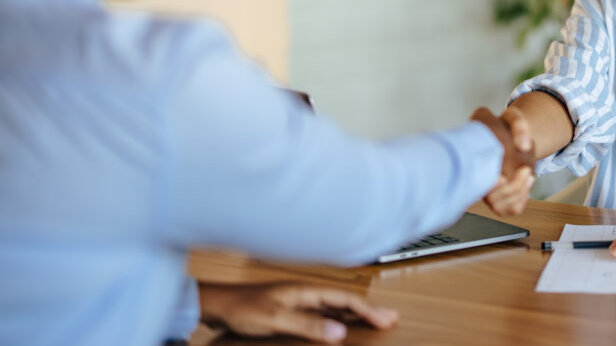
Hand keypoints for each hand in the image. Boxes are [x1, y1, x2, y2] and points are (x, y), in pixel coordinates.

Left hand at [198, 281, 397, 343]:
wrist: (217, 305)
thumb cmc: (242, 308)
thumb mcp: (276, 319)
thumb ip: (308, 325)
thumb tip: (339, 332)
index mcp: (306, 290)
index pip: (346, 299)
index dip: (368, 310)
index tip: (386, 319)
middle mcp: (306, 293)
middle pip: (346, 301)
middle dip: (369, 309)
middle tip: (391, 318)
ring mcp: (299, 301)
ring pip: (336, 307)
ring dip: (357, 313)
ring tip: (375, 320)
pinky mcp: (292, 310)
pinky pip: (325, 313)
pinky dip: (340, 319)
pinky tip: (342, 326)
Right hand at [471, 106, 535, 215]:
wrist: (511, 138)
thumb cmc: (505, 128)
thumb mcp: (513, 117)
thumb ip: (518, 124)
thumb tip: (524, 145)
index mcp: (474, 161)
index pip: (474, 181)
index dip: (489, 185)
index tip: (500, 177)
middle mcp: (479, 180)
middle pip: (491, 198)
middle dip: (510, 189)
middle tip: (525, 171)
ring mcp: (490, 192)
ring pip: (501, 206)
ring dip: (519, 191)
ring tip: (528, 172)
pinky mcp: (504, 199)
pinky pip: (512, 209)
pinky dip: (522, 198)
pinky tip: (527, 181)